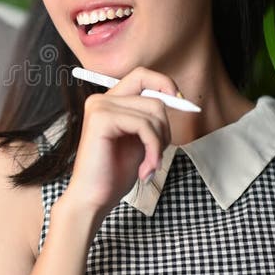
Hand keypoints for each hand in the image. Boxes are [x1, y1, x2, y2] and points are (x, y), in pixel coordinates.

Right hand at [61, 67, 178, 221]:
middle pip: (153, 96)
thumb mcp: (139, 140)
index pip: (142, 75)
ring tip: (150, 164)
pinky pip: (144, 125)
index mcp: (109, 102)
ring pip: (153, 111)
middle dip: (165, 126)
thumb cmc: (114, 174)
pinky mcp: (101, 119)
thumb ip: (151, 118)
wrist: (94, 199)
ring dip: (159, 143)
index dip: (164, 84)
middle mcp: (101, 99)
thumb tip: (176, 98)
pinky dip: (153, 149)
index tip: (180, 105)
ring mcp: (99, 107)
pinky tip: (145, 168)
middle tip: (158, 152)